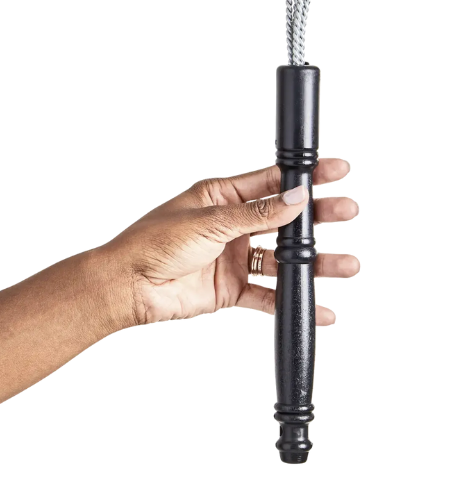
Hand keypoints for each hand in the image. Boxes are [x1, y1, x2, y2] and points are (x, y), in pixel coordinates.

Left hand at [96, 159, 358, 329]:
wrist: (127, 287)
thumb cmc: (152, 243)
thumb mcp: (209, 221)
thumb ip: (257, 215)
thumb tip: (296, 199)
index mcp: (222, 196)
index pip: (273, 182)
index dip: (305, 176)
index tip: (335, 170)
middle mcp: (232, 225)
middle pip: (285, 219)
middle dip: (318, 217)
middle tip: (348, 211)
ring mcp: (233, 257)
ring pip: (283, 259)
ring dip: (313, 263)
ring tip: (345, 265)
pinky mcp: (231, 288)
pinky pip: (269, 295)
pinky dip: (292, 301)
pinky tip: (316, 307)